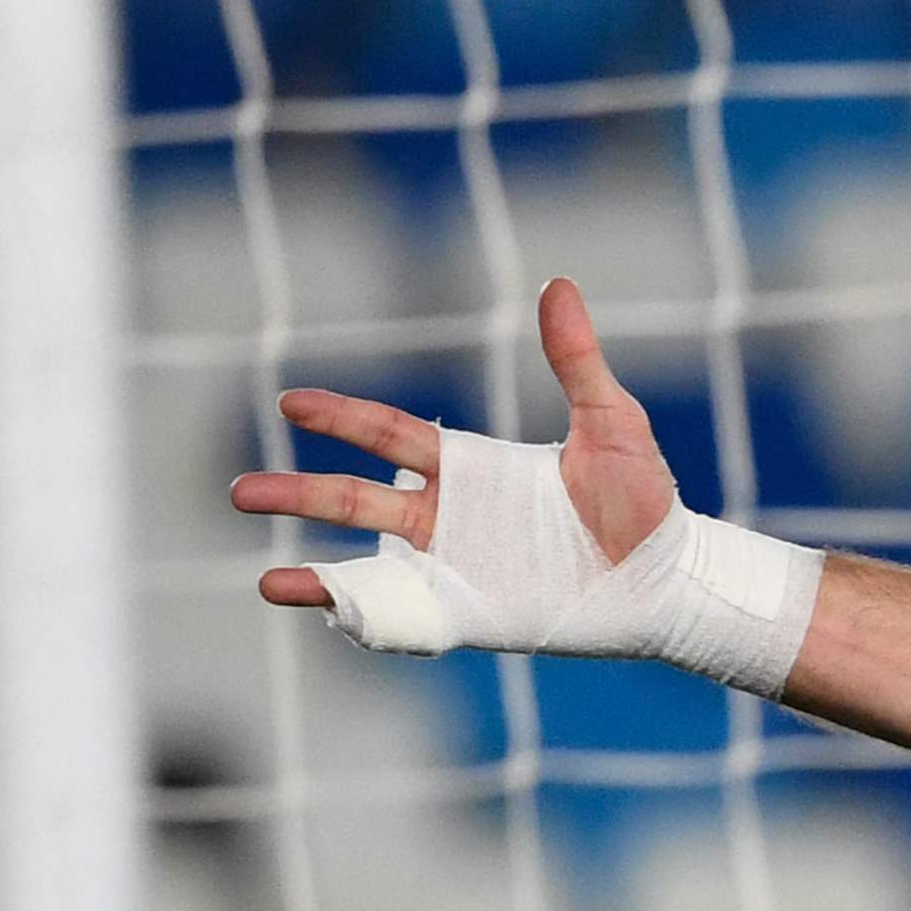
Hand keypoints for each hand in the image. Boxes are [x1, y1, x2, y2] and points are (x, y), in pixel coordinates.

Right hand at [238, 275, 678, 611]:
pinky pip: (408, 621)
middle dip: (299, 495)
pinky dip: (365, 622)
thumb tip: (560, 285)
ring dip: (315, 572)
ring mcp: (457, 570)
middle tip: (238, 490)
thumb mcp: (611, 425)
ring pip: (368, 565)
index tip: (291, 402)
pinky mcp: (475, 616)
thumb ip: (576, 361)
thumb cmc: (645, 503)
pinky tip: (328, 624)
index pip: (390, 436)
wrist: (672, 581)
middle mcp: (450, 519)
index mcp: (471, 470)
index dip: (341, 419)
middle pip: (357, 500)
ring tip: (263, 582)